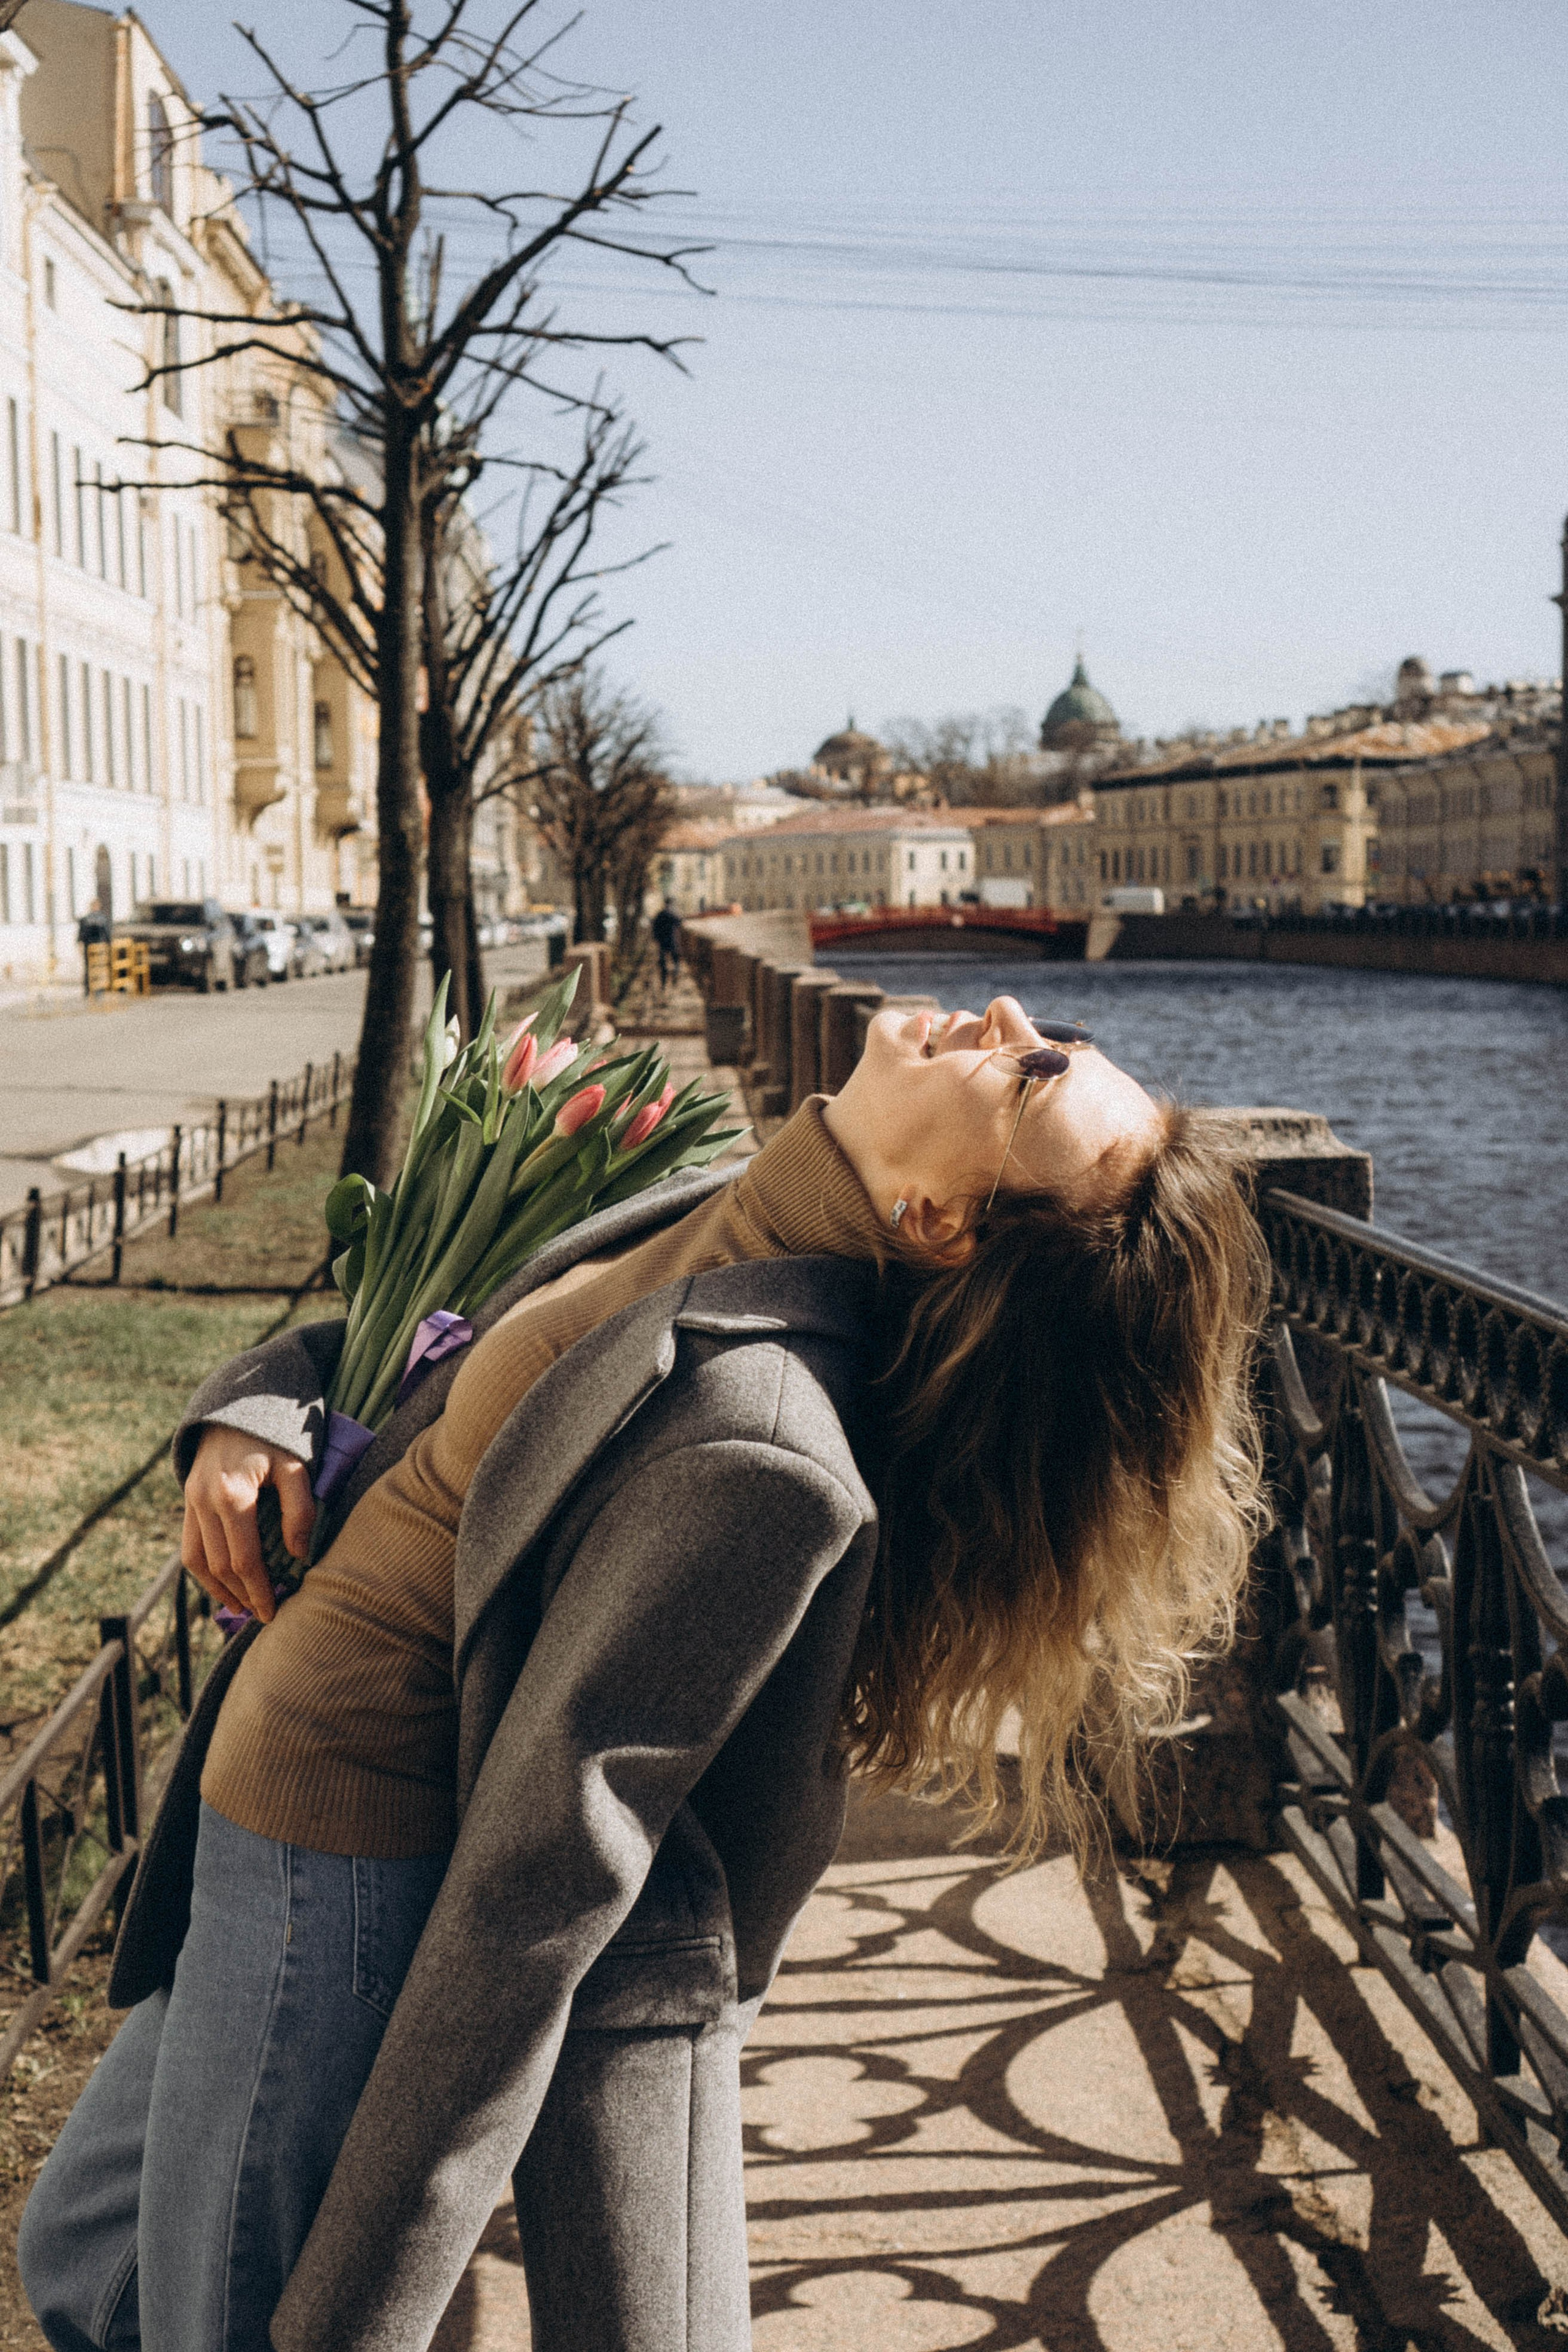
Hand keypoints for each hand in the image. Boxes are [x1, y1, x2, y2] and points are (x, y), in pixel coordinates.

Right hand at [180, 1426, 316, 1624]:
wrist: (236, 1408)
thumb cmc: (274, 1437)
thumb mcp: (296, 1466)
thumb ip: (300, 1510)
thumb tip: (297, 1555)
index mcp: (233, 1494)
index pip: (244, 1558)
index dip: (258, 1589)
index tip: (272, 1612)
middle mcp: (204, 1501)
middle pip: (220, 1565)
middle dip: (242, 1594)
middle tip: (262, 1614)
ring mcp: (191, 1501)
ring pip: (197, 1559)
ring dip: (217, 1589)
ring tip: (240, 1608)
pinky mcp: (187, 1500)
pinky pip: (189, 1545)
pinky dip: (202, 1570)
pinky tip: (221, 1584)